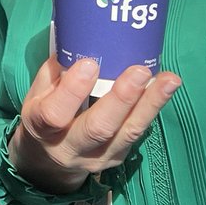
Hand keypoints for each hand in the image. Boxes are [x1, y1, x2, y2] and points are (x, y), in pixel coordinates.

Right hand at [9, 56, 180, 193]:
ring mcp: (96, 157)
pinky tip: (163, 90)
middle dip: (121, 99)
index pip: (55, 114)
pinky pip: (136, 134)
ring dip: (150, 105)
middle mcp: (68, 147)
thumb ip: (55, 73)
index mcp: (40, 128)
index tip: (90, 64)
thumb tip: (78, 42)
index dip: (72, 91)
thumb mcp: (37, 94)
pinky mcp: (116, 158)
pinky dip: (151, 110)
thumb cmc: (43, 117)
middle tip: (140, 71)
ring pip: (127, 133)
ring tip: (168, 81)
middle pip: (98, 127)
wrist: (49, 161)